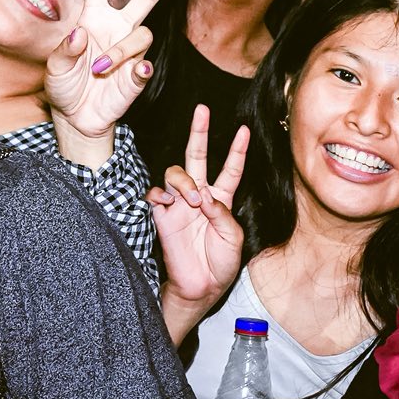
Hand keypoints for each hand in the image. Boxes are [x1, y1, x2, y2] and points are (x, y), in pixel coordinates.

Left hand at [43, 0, 189, 142]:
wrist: (77, 118)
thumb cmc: (65, 86)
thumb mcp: (54, 67)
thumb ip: (64, 51)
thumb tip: (80, 35)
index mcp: (93, 17)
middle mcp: (117, 27)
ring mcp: (131, 50)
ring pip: (141, 34)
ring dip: (119, 52)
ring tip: (98, 70)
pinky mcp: (139, 73)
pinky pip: (144, 64)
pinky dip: (137, 69)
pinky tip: (130, 74)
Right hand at [153, 106, 247, 336]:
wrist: (201, 287)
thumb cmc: (221, 264)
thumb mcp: (234, 238)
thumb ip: (221, 213)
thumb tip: (202, 195)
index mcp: (221, 199)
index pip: (230, 168)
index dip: (237, 150)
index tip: (244, 130)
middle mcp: (200, 196)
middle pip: (197, 156)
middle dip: (199, 132)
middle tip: (201, 110)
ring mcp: (179, 204)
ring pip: (176, 172)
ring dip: (183, 181)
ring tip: (191, 200)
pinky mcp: (162, 216)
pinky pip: (155, 195)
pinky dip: (160, 194)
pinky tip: (168, 203)